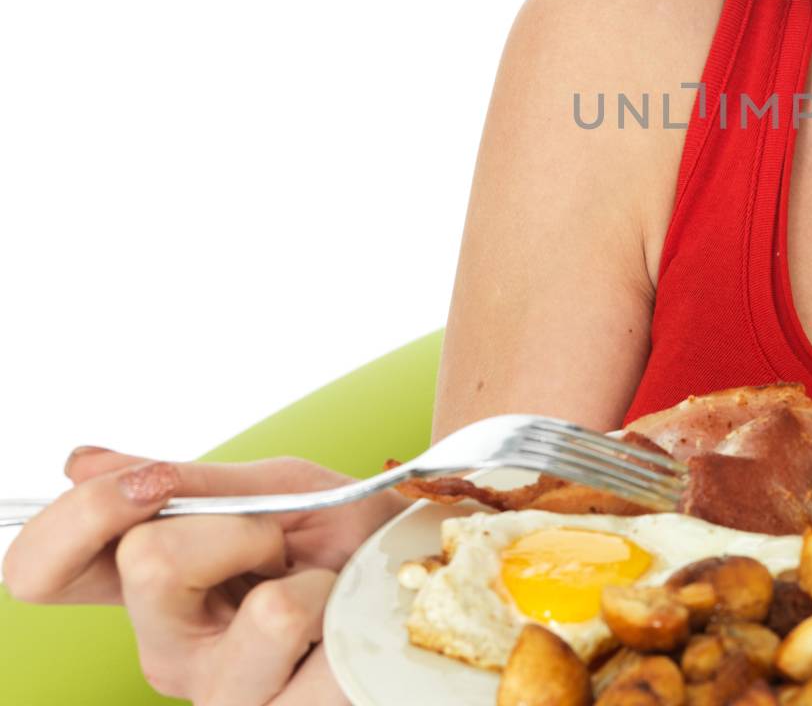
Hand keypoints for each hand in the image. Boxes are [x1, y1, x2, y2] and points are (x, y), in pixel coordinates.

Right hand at [3, 446, 410, 704]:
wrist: (433, 580)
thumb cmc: (356, 543)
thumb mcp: (280, 492)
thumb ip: (190, 484)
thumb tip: (79, 464)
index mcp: (155, 591)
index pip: (43, 572)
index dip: (76, 518)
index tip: (145, 484)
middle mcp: (171, 650)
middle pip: (143, 563)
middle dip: (230, 522)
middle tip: (278, 538)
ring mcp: (220, 693)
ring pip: (240, 599)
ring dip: (296, 563)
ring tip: (324, 589)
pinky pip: (289, 618)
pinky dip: (332, 597)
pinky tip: (343, 622)